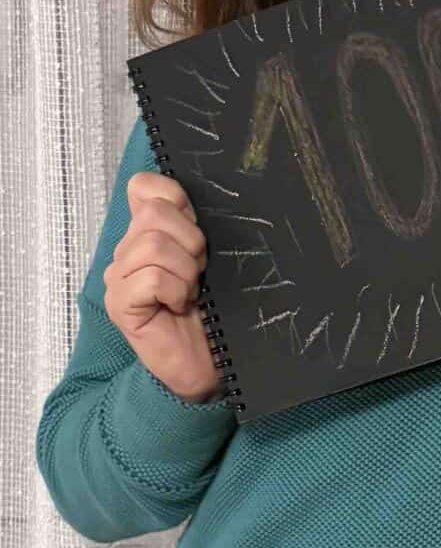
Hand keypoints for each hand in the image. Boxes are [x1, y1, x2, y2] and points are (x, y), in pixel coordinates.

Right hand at [103, 173, 223, 401]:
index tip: (196, 228)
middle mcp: (128, 251)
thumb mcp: (211, 257)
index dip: (175, 199)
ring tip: (191, 291)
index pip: (145, 186)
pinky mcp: (120, 304)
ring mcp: (119, 278)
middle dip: (190, 241)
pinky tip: (179, 306)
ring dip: (185, 270)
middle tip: (200, 271)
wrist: (212, 361)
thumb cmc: (214, 310)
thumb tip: (189, 195)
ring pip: (153, 245)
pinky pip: (151, 278)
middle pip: (153, 213)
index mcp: (149, 233)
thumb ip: (196, 224)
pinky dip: (175, 291)